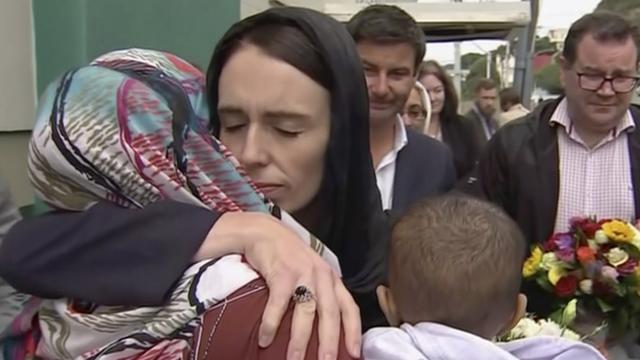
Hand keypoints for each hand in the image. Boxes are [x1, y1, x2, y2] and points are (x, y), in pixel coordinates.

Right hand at [196, 212, 361, 359]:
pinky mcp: (281, 273)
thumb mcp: (311, 272)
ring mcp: (302, 273)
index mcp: (331, 279)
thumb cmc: (288, 257)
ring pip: (306, 312)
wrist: (264, 232)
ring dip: (299, 340)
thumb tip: (322, 329)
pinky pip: (278, 304)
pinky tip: (265, 339)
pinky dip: (271, 323)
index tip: (354, 353)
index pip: (349, 307)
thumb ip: (320, 294)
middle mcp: (321, 275)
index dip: (353, 331)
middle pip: (330, 313)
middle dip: (329, 342)